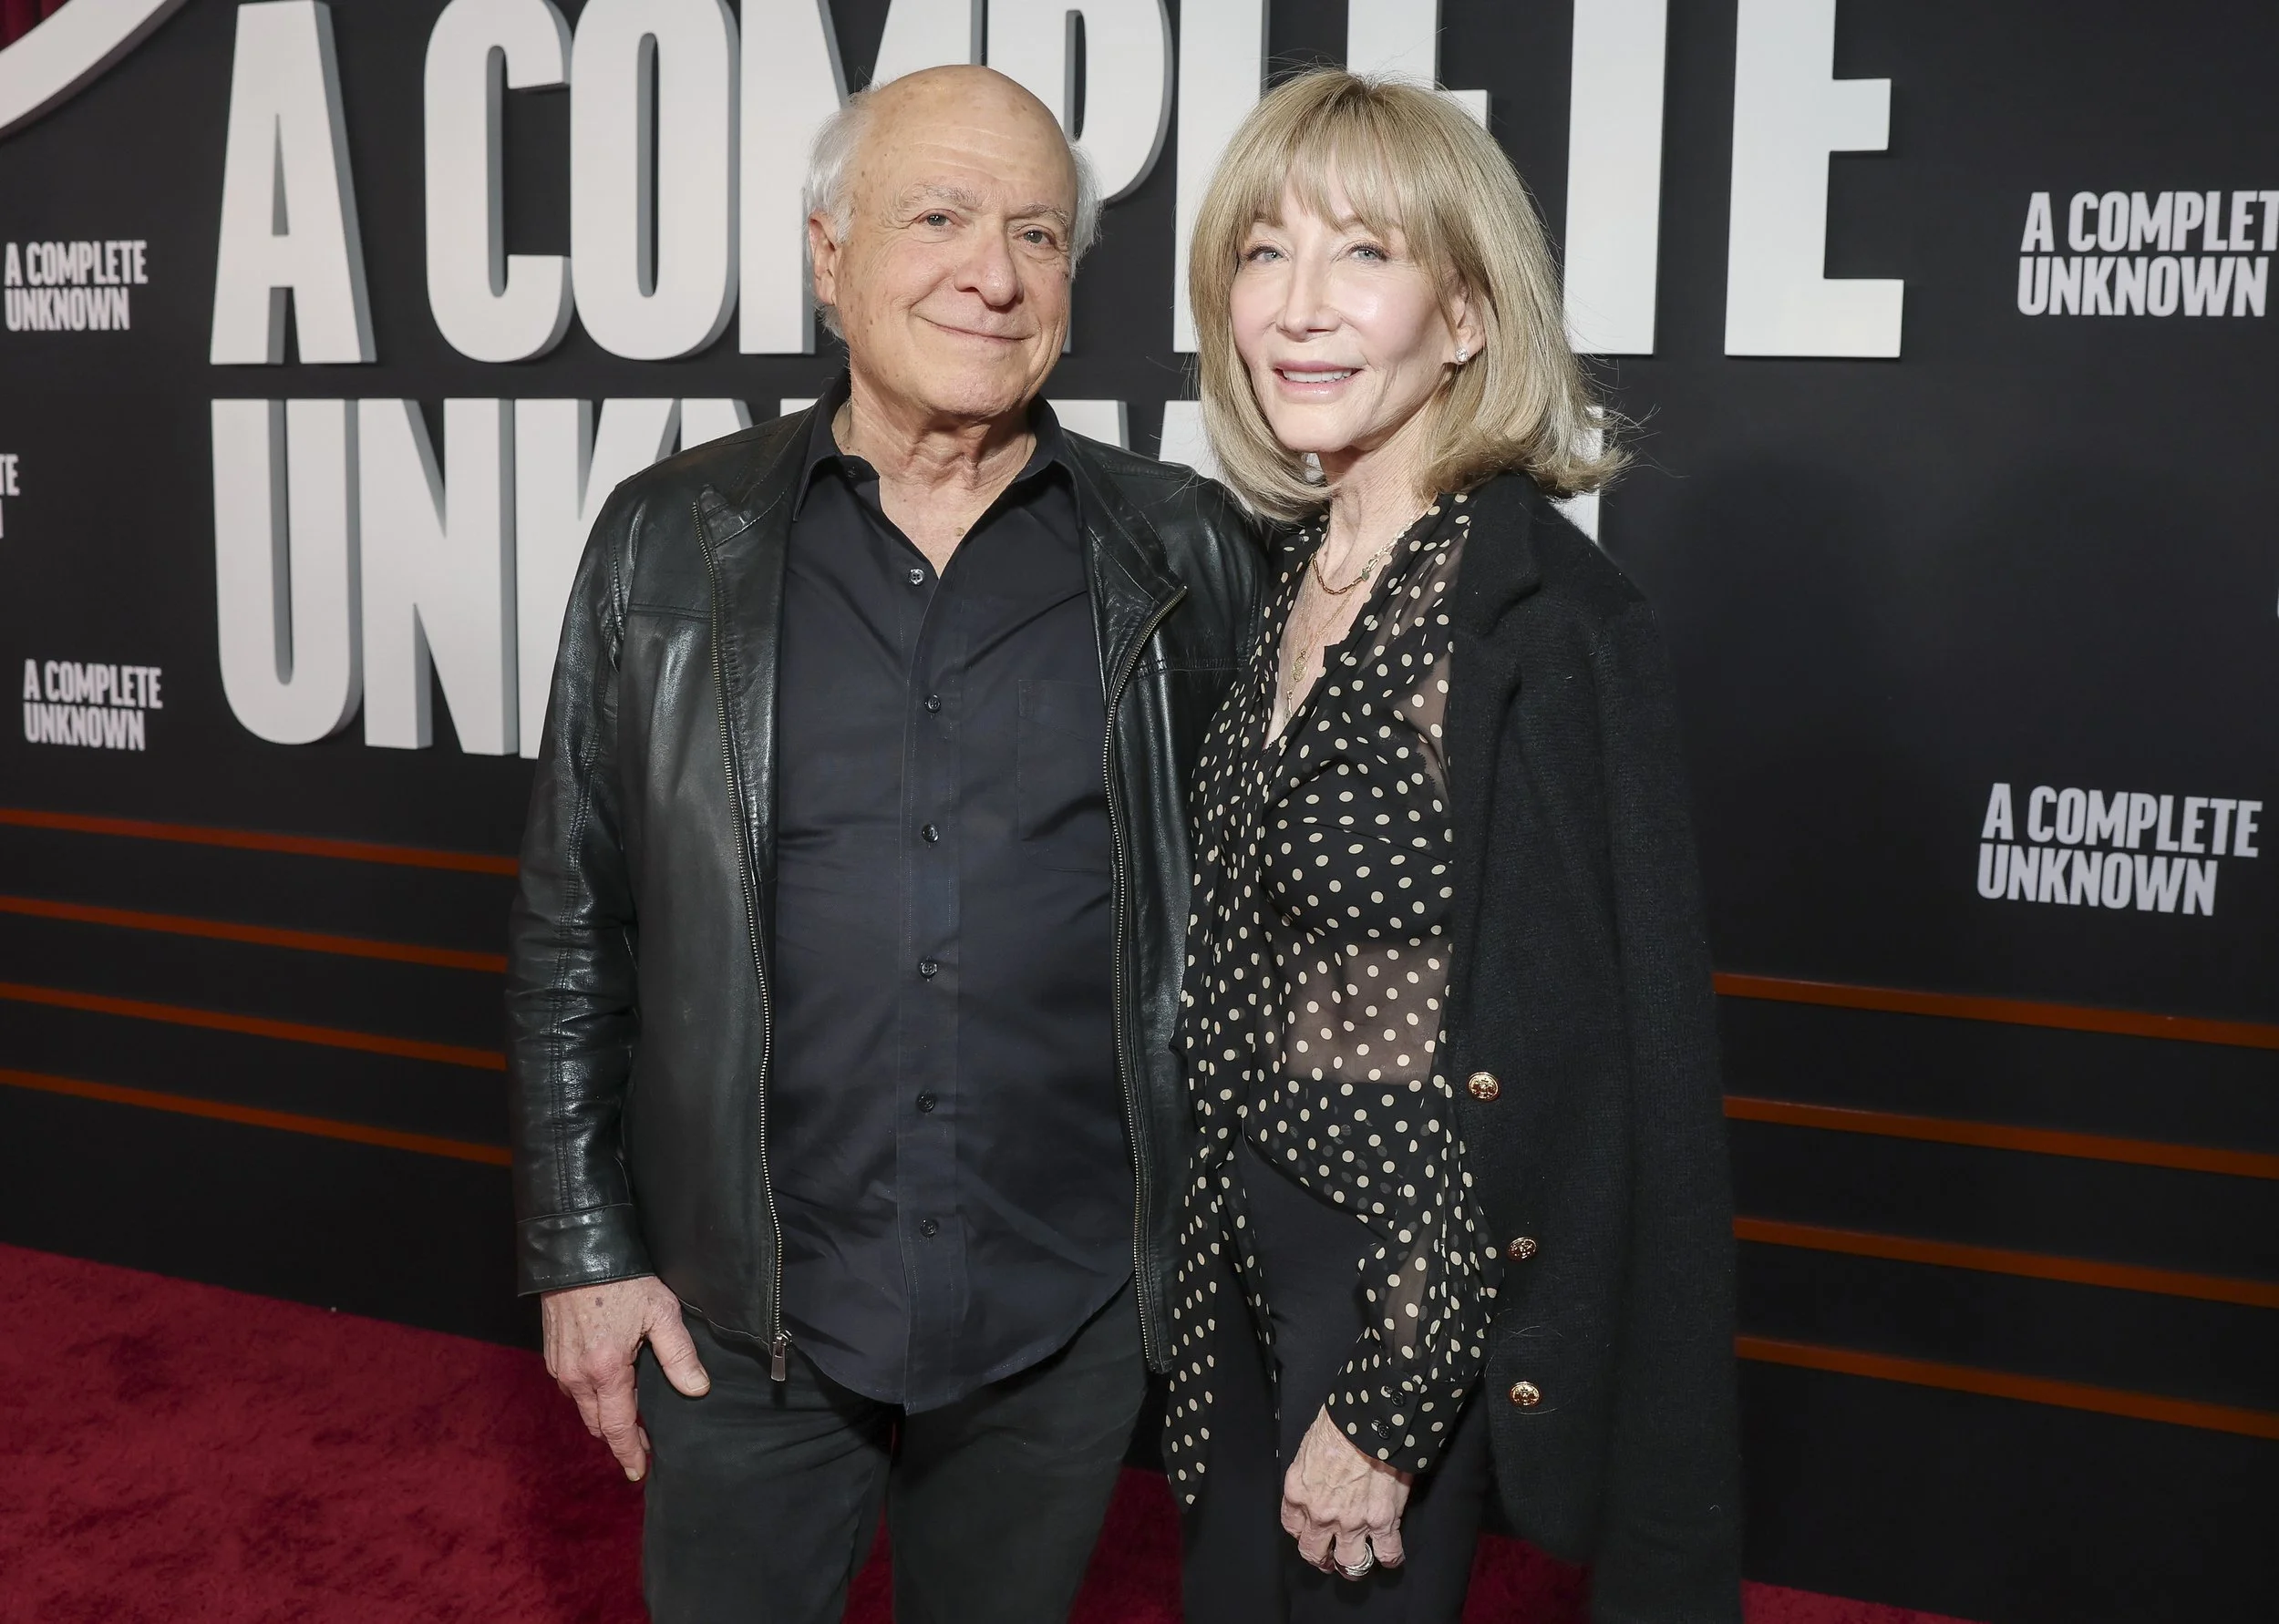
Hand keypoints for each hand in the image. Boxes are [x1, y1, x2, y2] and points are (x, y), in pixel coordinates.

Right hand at [541, 1275, 708, 1481]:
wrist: (576, 1254)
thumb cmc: (622, 1281)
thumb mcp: (661, 1313)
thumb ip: (679, 1355)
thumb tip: (698, 1389)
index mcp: (606, 1371)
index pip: (618, 1428)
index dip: (629, 1453)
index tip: (639, 1472)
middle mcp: (577, 1376)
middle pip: (598, 1424)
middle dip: (620, 1438)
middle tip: (643, 1444)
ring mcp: (561, 1367)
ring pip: (584, 1408)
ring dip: (605, 1417)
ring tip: (629, 1416)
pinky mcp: (553, 1356)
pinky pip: (572, 1389)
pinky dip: (591, 1397)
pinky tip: (609, 1388)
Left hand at [1280, 1405, 1412, 1577]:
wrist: (1369, 1421)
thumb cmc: (1339, 1424)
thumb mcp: (1308, 1447)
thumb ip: (1310, 1474)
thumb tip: (1319, 1480)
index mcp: (1298, 1492)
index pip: (1292, 1526)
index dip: (1303, 1532)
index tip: (1310, 1531)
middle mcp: (1321, 1514)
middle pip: (1314, 1552)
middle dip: (1322, 1558)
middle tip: (1330, 1557)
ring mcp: (1352, 1522)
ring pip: (1350, 1564)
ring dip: (1353, 1565)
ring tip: (1359, 1560)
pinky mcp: (1382, 1522)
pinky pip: (1388, 1554)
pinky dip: (1391, 1558)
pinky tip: (1390, 1555)